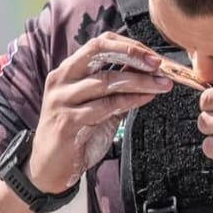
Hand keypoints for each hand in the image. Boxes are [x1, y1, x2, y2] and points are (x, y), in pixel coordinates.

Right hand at [29, 32, 173, 190]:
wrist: (50, 168)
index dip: (127, 45)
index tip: (152, 54)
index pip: (98, 44)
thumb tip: (145, 71)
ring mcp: (62, 100)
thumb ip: (118, 89)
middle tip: (159, 64)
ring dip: (140, 81)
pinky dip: (130, 101)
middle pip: (99, 52)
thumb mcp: (99, 106)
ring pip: (106, 80)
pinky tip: (146, 99)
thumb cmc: (75, 135)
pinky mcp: (67, 121)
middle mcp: (62, 80)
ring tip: (162, 84)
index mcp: (68, 71)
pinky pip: (105, 106)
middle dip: (133, 55)